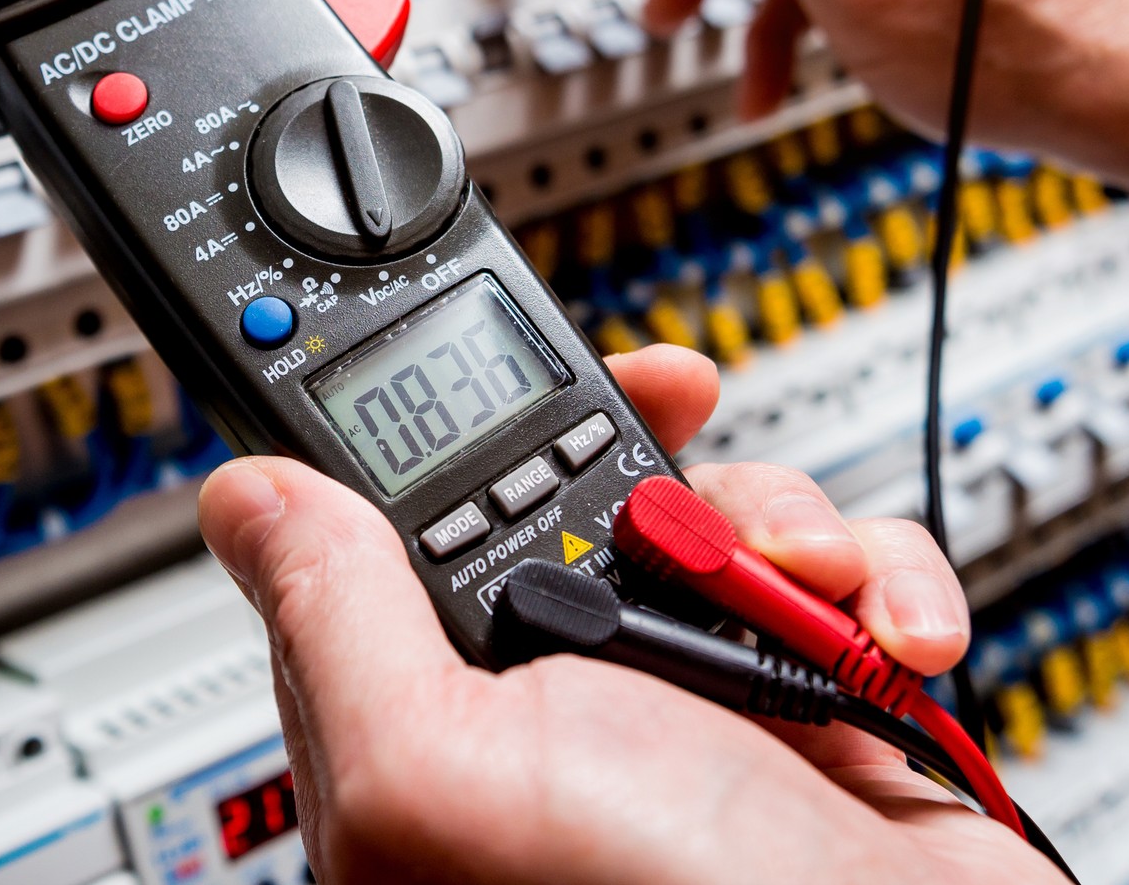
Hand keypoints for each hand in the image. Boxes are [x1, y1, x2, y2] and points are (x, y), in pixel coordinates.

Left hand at [198, 345, 1064, 884]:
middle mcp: (556, 708)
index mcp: (435, 720)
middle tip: (681, 454)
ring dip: (783, 526)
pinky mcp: (812, 699)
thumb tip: (246, 499)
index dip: (445, 426)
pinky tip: (882, 640)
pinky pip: (839, 575)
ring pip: (716, 512)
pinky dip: (881, 586)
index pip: (401, 525)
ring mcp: (688, 701)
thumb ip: (335, 624)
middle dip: (646, 453)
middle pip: (573, 487)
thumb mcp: (442, 765)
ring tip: (800, 587)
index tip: (494, 363)